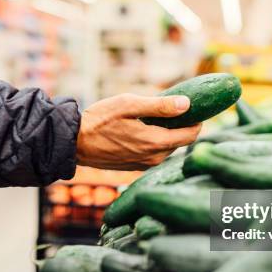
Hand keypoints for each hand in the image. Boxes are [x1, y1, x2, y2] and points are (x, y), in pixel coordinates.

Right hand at [77, 93, 200, 169]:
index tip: (196, 109)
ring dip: (167, 133)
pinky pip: (154, 153)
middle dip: (181, 125)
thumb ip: (159, 106)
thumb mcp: (129, 105)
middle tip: (173, 108)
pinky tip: (143, 129)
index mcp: (155, 142)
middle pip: (180, 142)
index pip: (190, 135)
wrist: (74, 143)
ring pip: (167, 148)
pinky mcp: (135, 166)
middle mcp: (153, 158)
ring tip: (155, 117)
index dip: (197, 121)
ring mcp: (144, 164)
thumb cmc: (99, 120)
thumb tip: (186, 104)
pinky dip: (155, 141)